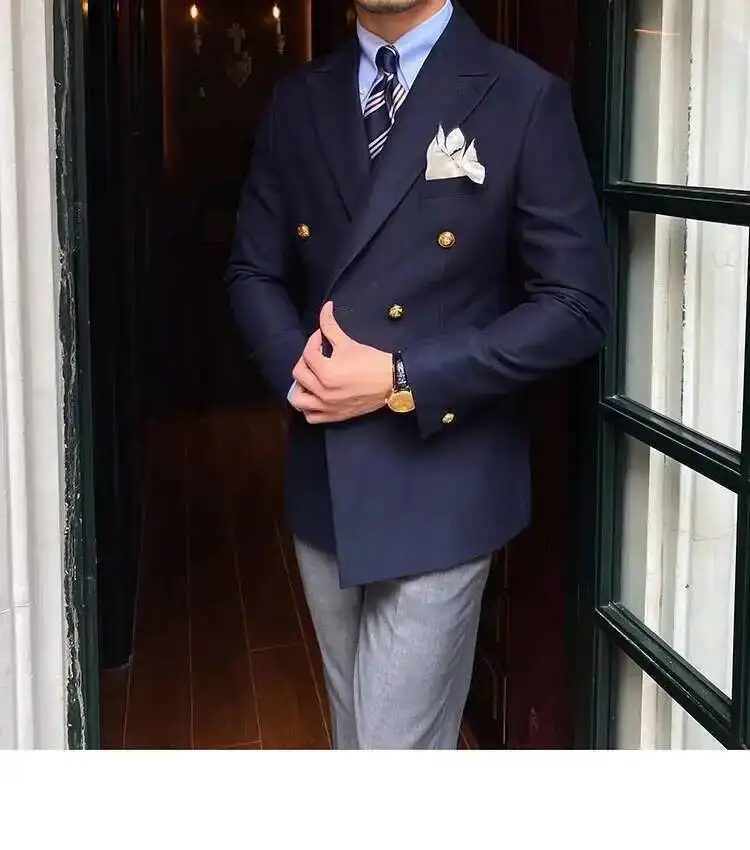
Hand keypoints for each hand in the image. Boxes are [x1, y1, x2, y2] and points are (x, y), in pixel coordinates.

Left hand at [290, 302, 391, 423]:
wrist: (391, 381)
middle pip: (298, 374)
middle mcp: (323, 391)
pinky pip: (311, 417)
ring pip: (298, 399)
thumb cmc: (371, 361)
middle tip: (316, 355)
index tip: (321, 338)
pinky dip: (308, 408)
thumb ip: (331, 325)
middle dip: (305, 360)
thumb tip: (325, 307)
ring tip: (308, 378)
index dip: (313, 341)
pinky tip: (314, 397)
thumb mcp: (348, 342)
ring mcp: (327, 406)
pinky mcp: (334, 416)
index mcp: (326, 372)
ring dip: (299, 387)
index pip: (308, 353)